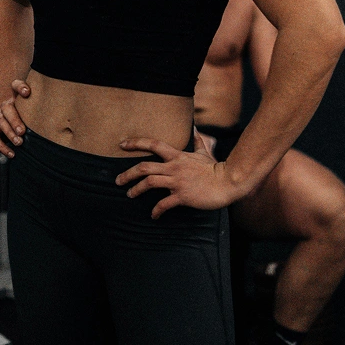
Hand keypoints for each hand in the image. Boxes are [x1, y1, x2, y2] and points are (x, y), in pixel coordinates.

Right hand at [0, 78, 30, 156]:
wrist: (10, 109)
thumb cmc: (25, 105)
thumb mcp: (30, 99)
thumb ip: (33, 95)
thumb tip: (30, 93)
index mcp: (14, 94)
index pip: (16, 85)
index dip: (21, 87)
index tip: (27, 92)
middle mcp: (4, 105)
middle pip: (7, 109)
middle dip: (14, 120)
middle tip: (22, 131)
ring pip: (1, 123)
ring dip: (9, 133)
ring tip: (19, 143)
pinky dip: (1, 147)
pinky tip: (12, 154)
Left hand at [115, 130, 239, 218]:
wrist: (227, 182)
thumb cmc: (215, 168)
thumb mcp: (204, 152)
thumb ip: (197, 141)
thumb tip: (195, 129)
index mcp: (177, 155)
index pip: (153, 144)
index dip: (136, 143)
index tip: (122, 144)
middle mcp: (174, 167)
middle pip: (145, 166)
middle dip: (128, 174)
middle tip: (117, 180)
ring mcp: (177, 181)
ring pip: (150, 183)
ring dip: (136, 190)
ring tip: (129, 195)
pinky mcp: (183, 196)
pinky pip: (164, 203)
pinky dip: (156, 210)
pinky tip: (153, 216)